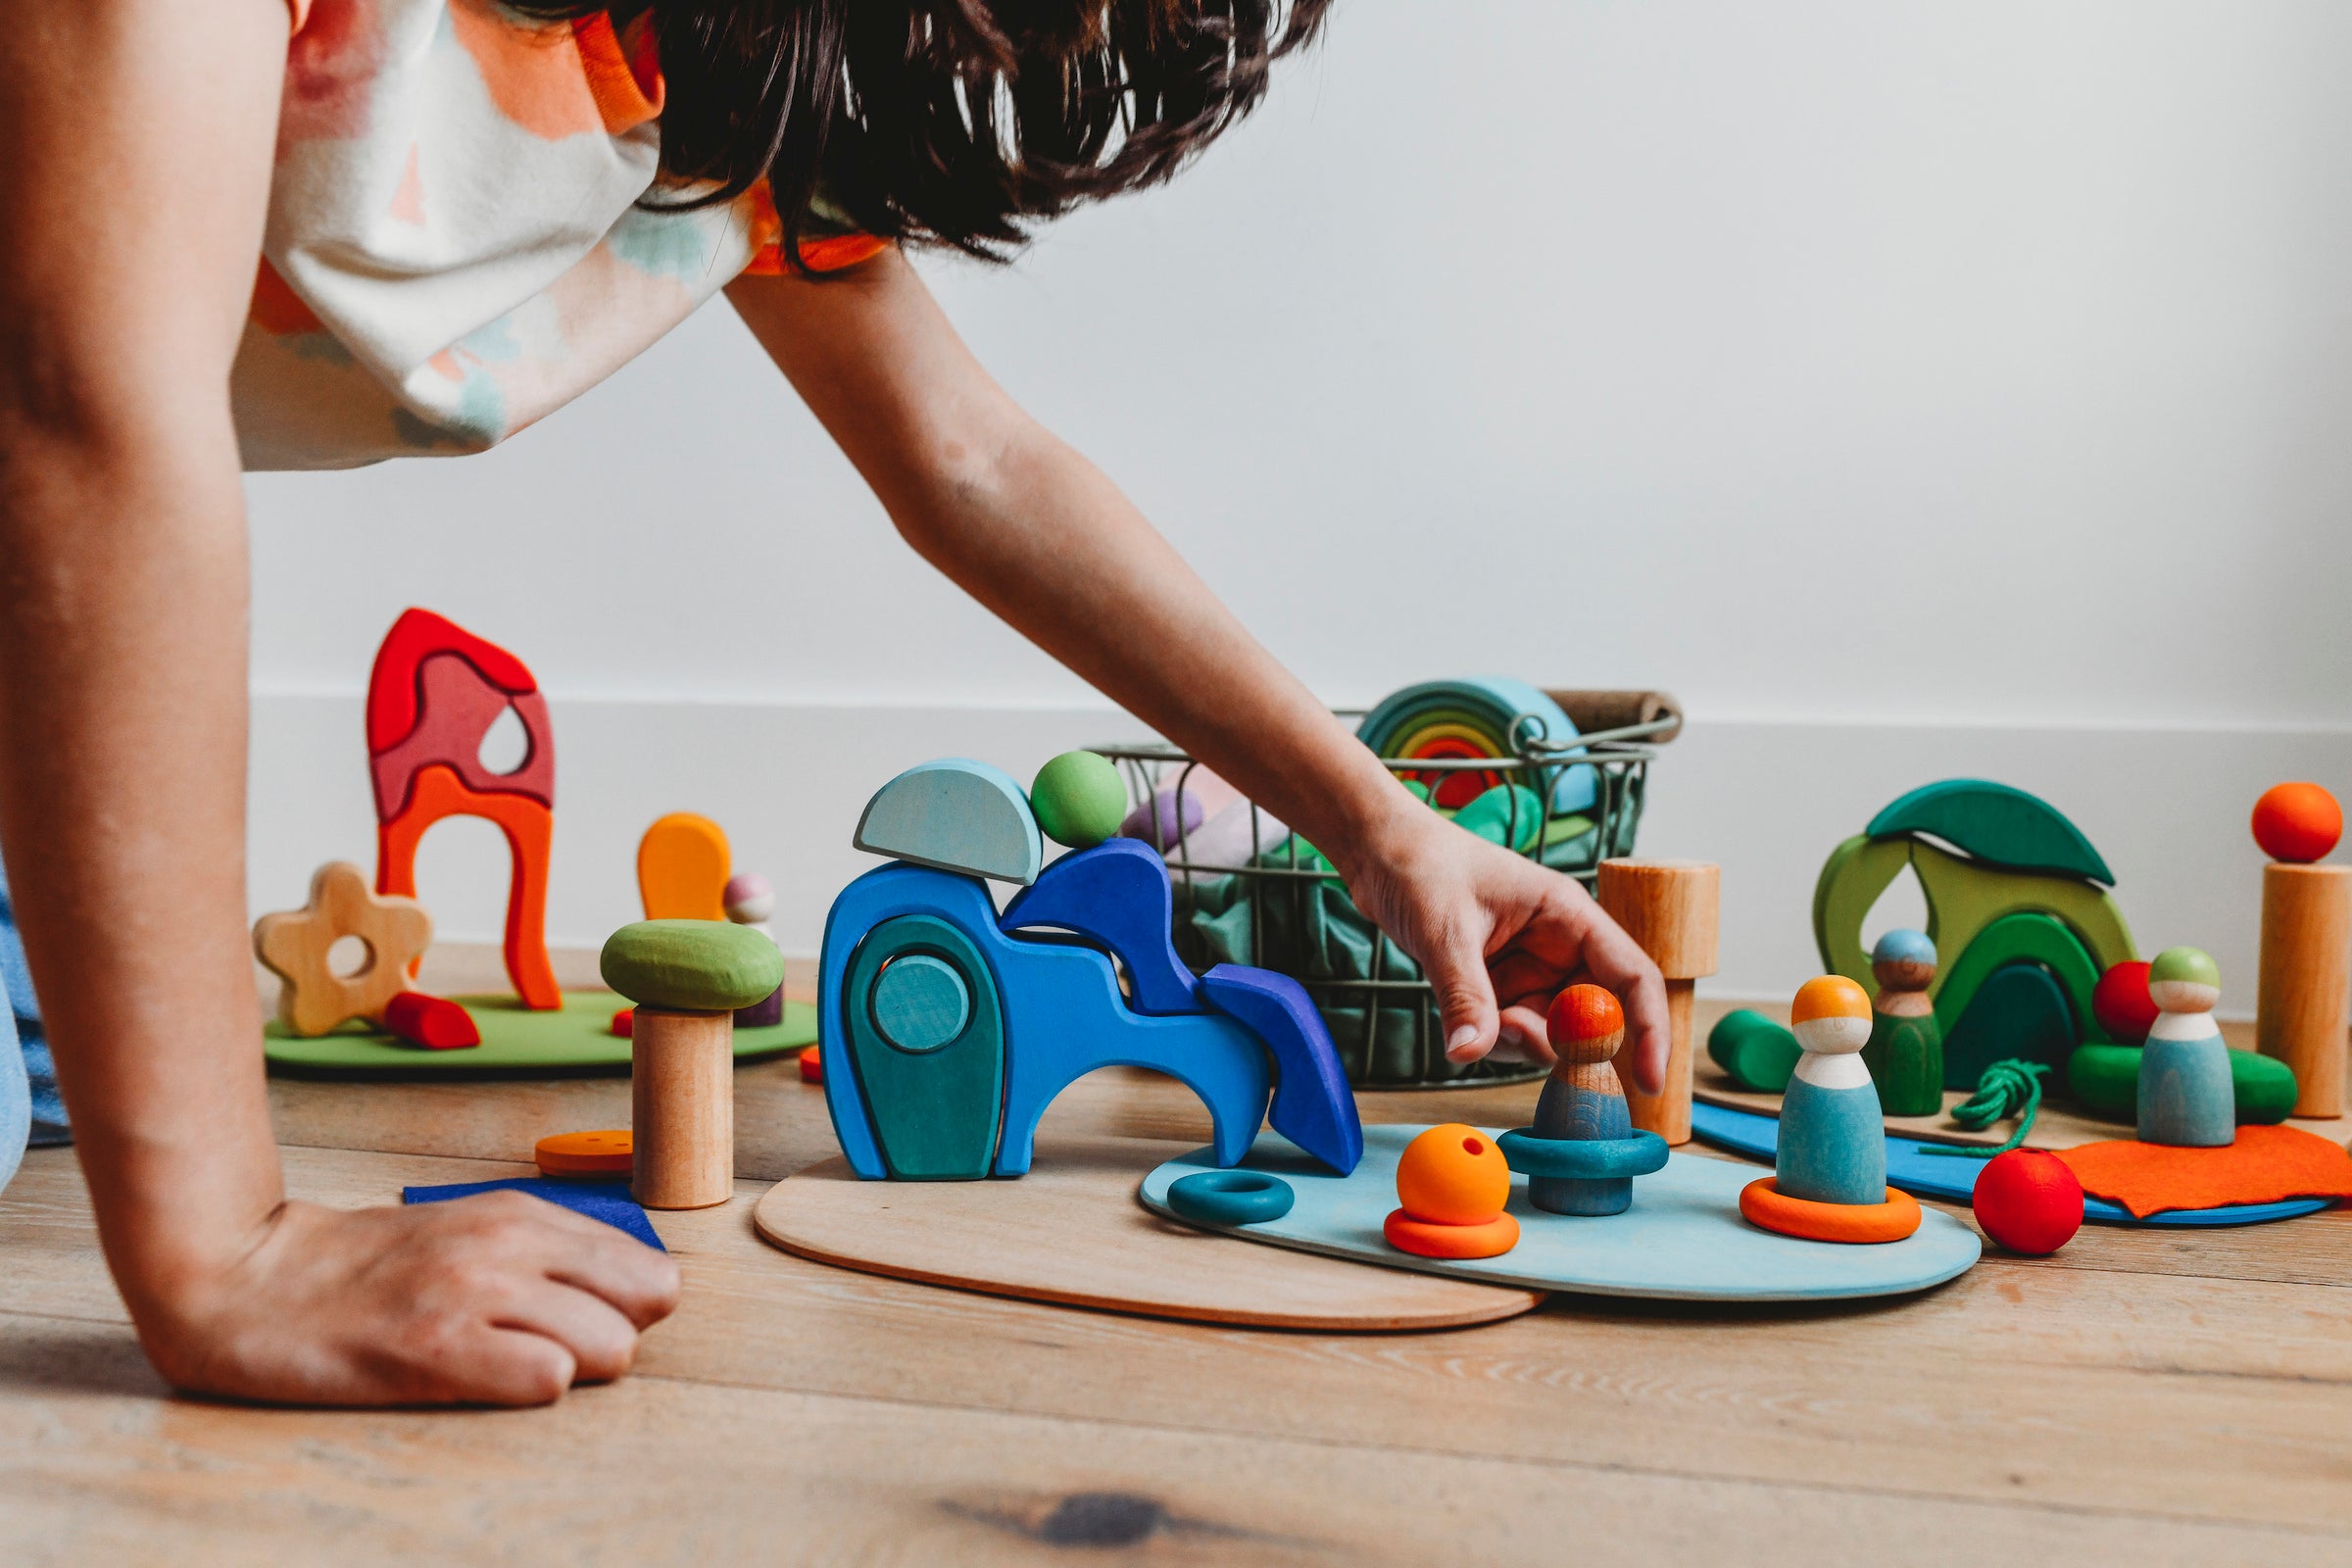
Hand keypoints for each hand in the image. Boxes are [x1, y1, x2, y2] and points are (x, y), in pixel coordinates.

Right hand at [134, 1192, 680, 1406]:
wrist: (244, 1276)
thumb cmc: (362, 1267)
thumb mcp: (466, 1231)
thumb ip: (542, 1255)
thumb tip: (631, 1295)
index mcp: (522, 1215)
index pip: (648, 1268)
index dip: (628, 1311)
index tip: (582, 1326)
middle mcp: (510, 1245)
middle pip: (647, 1305)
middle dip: (615, 1341)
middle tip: (549, 1352)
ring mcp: (475, 1294)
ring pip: (611, 1345)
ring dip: (576, 1371)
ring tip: (508, 1368)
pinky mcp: (435, 1348)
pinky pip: (547, 1379)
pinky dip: (530, 1392)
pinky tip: (482, 1383)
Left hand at [1337, 807, 1668, 1089]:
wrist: (1378, 854)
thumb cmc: (1421, 865)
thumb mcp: (1444, 929)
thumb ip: (1464, 993)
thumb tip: (1471, 1053)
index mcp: (1568, 915)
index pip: (1633, 977)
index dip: (1650, 1029)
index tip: (1648, 1081)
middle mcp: (1559, 947)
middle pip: (1595, 1018)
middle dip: (1564, 1043)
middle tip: (1510, 1032)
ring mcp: (1530, 971)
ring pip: (1552, 1035)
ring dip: (1521, 1044)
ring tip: (1478, 1018)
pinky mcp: (1501, 988)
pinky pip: (1514, 1036)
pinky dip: (1494, 1042)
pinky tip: (1465, 1023)